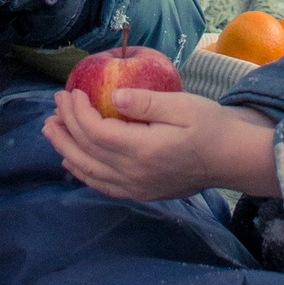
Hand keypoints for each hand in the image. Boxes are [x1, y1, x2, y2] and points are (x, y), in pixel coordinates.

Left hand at [43, 80, 278, 203]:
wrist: (232, 158)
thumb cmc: (211, 126)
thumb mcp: (183, 106)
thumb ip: (146, 102)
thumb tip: (113, 95)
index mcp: (143, 150)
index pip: (95, 131)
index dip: (77, 112)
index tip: (70, 92)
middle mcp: (134, 174)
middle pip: (85, 152)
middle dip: (65, 127)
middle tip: (53, 106)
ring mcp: (136, 187)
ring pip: (89, 171)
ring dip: (66, 149)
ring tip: (51, 130)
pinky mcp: (141, 192)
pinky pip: (102, 185)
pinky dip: (82, 172)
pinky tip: (72, 161)